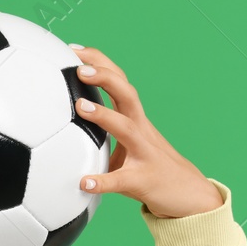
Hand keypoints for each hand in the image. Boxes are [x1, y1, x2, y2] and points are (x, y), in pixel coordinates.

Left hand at [68, 45, 223, 219]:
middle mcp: (141, 129)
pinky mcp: (142, 180)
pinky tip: (85, 182)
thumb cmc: (148, 169)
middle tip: (79, 68)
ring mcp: (144, 153)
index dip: (99, 62)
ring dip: (104, 115)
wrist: (188, 195)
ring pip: (126, 128)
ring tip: (81, 106)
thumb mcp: (124, 145)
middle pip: (127, 94)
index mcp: (134, 118)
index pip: (118, 82)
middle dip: (104, 77)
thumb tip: (58, 130)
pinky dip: (102, 181)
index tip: (74, 49)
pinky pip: (120, 181)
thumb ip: (99, 134)